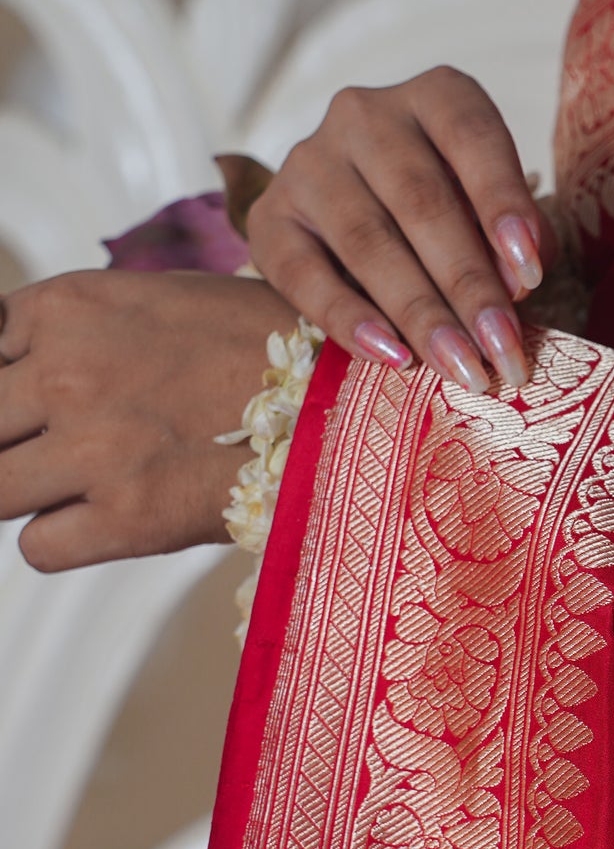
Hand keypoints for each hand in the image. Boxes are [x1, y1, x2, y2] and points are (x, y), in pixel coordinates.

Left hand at [0, 270, 297, 570]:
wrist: (346, 395)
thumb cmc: (262, 344)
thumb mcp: (153, 300)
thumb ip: (76, 329)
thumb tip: (20, 369)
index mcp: (67, 306)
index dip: (6, 384)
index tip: (30, 403)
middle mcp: (66, 371)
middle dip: (10, 439)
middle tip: (56, 447)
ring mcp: (92, 448)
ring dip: (25, 491)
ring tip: (78, 483)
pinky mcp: (126, 519)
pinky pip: (37, 548)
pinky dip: (63, 539)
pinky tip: (111, 516)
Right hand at [245, 67, 555, 395]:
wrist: (352, 209)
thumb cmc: (447, 205)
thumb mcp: (489, 204)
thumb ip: (513, 234)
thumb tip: (516, 284)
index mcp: (434, 96)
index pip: (472, 138)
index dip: (504, 206)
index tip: (532, 276)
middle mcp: (365, 116)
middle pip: (422, 201)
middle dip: (469, 284)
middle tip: (503, 349)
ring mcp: (309, 163)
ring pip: (367, 241)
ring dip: (420, 312)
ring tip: (461, 366)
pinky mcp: (270, 216)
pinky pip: (305, 274)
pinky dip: (350, 320)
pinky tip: (393, 356)